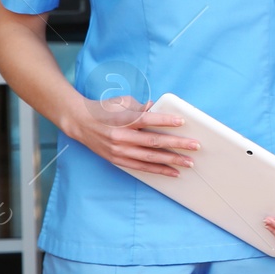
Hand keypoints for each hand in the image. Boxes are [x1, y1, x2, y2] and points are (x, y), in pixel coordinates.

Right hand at [65, 96, 198, 177]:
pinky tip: (173, 172)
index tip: (182, 122)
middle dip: (176, 145)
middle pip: (153, 141)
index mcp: (123, 119)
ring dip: (171, 161)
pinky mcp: (117, 160)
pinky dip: (158, 170)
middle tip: (195, 146)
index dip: (165, 121)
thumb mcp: (122, 101)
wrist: (80, 122)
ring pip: (150, 157)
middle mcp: (121, 137)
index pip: (148, 120)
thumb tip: (158, 107)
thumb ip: (141, 106)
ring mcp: (119, 150)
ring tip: (189, 162)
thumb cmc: (104, 109)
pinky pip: (141, 167)